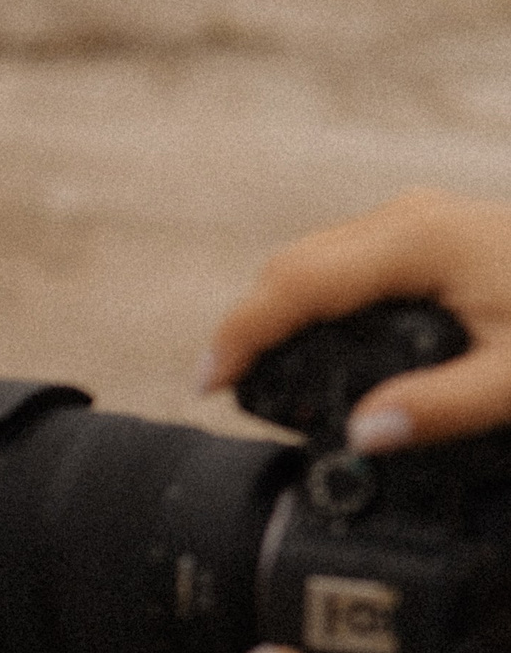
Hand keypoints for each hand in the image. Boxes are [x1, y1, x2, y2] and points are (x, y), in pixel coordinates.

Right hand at [200, 188, 510, 450]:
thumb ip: (443, 408)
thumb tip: (366, 434)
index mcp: (418, 241)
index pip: (297, 282)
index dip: (242, 332)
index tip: (210, 383)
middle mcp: (409, 219)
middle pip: (295, 265)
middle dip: (251, 324)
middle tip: (226, 390)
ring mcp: (420, 221)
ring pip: (319, 260)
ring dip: (280, 312)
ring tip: (259, 374)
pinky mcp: (432, 235)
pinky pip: (350, 262)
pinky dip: (317, 303)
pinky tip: (317, 346)